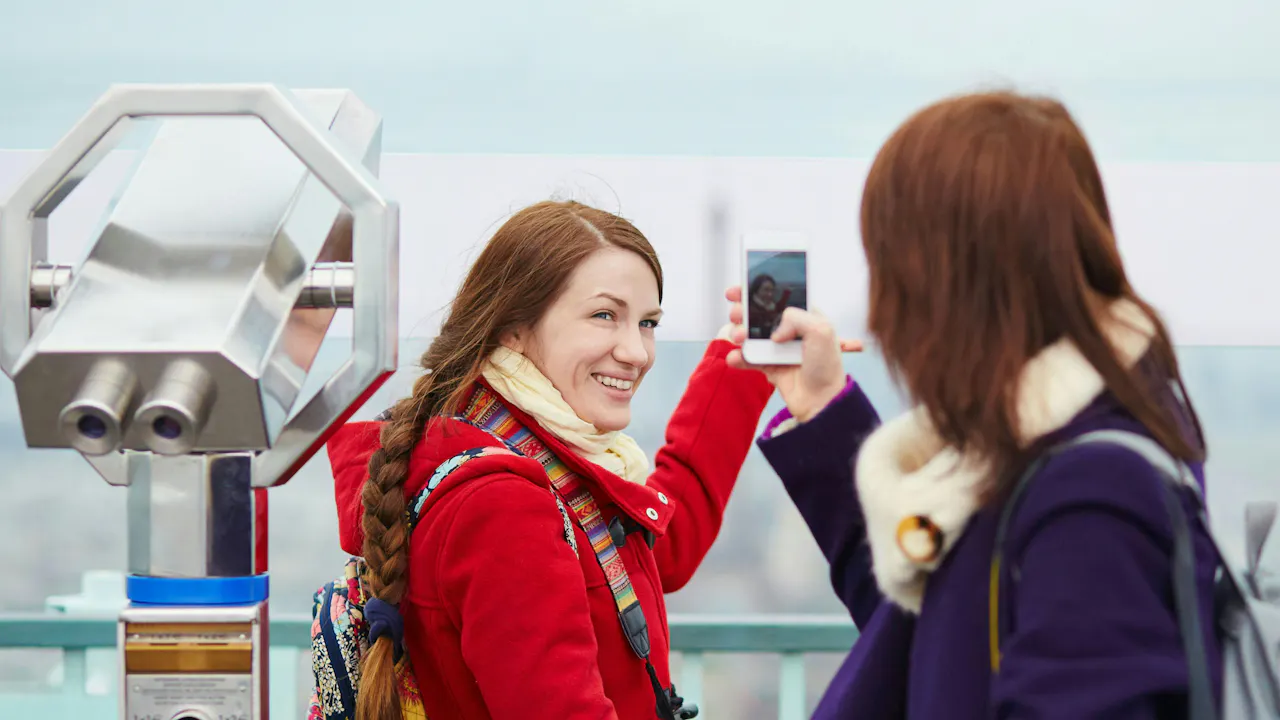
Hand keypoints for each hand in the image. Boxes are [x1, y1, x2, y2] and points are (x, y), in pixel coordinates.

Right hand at [724, 286, 862, 422]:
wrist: (821, 401)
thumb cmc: (827, 367)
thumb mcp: (821, 331)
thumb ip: (796, 318)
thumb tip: (774, 330)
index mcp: (805, 317)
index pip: (779, 298)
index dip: (759, 292)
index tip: (740, 290)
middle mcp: (790, 330)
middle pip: (760, 314)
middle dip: (744, 312)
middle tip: (736, 314)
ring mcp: (778, 349)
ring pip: (751, 335)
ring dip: (739, 333)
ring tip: (738, 338)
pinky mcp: (769, 366)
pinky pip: (748, 358)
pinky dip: (738, 358)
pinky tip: (734, 358)